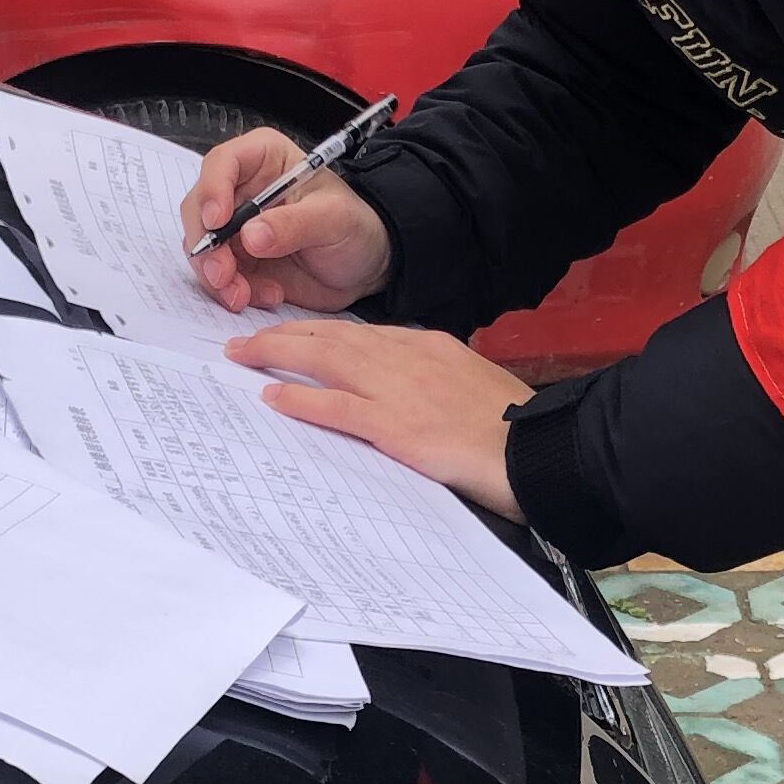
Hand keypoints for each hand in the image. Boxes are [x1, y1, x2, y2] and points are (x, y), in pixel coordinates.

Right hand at [182, 124, 394, 314]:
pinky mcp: (237, 260)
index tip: (218, 222)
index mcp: (264, 159)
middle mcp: (241, 190)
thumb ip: (294, 224)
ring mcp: (235, 227)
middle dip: (206, 246)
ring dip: (216, 277)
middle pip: (199, 209)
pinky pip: (217, 277)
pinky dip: (232, 292)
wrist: (365, 267)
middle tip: (223, 275)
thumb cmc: (355, 227)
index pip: (222, 163)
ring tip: (247, 295)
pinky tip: (268, 295)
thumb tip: (250, 236)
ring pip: (202, 248)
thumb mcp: (334, 219)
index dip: (212, 191)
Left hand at [227, 315, 530, 516]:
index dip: (321, 335)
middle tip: (245, 341)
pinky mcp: (395, 426)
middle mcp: (409, 357)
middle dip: (286, 336)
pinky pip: (336, 406)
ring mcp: (400, 390)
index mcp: (430, 346)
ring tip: (244, 357)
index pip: (363, 334)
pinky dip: (301, 399)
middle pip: (334, 337)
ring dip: (279, 355)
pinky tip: (273, 397)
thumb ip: (437, 381)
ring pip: (326, 360)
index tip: (293, 337)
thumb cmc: (515, 428)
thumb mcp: (473, 387)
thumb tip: (412, 392)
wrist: (540, 449)